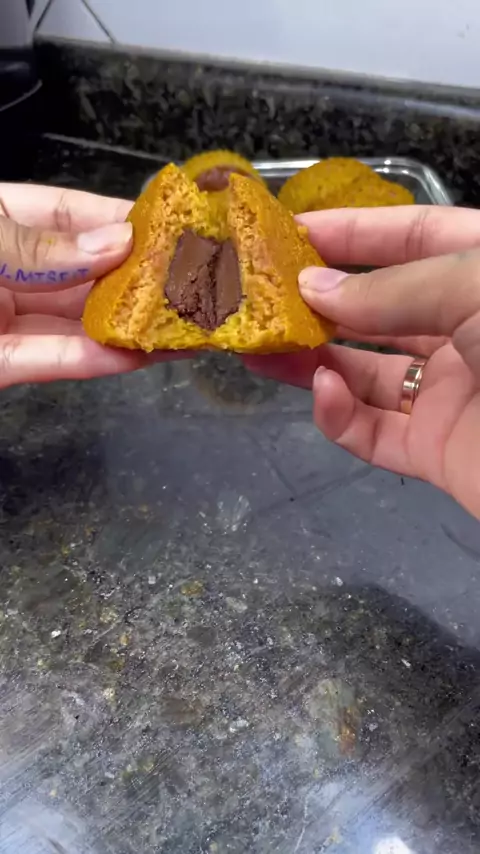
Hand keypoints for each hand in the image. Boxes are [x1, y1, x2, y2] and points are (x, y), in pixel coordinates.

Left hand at [0, 184, 186, 388]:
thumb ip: (39, 245)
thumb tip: (115, 243)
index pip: (67, 214)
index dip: (118, 222)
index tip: (169, 229)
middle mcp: (9, 272)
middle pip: (83, 274)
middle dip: (136, 278)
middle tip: (191, 280)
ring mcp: (5, 322)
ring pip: (77, 324)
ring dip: (129, 325)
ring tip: (183, 323)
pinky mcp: (2, 366)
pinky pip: (55, 360)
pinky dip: (97, 360)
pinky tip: (140, 354)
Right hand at [245, 206, 479, 519]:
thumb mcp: (478, 287)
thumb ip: (392, 290)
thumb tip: (314, 289)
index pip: (414, 235)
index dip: (354, 230)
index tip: (291, 232)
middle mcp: (467, 328)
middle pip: (379, 307)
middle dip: (320, 299)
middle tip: (259, 294)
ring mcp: (451, 393)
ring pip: (364, 371)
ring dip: (312, 359)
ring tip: (260, 346)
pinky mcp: (437, 451)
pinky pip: (373, 432)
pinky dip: (338, 415)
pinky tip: (321, 392)